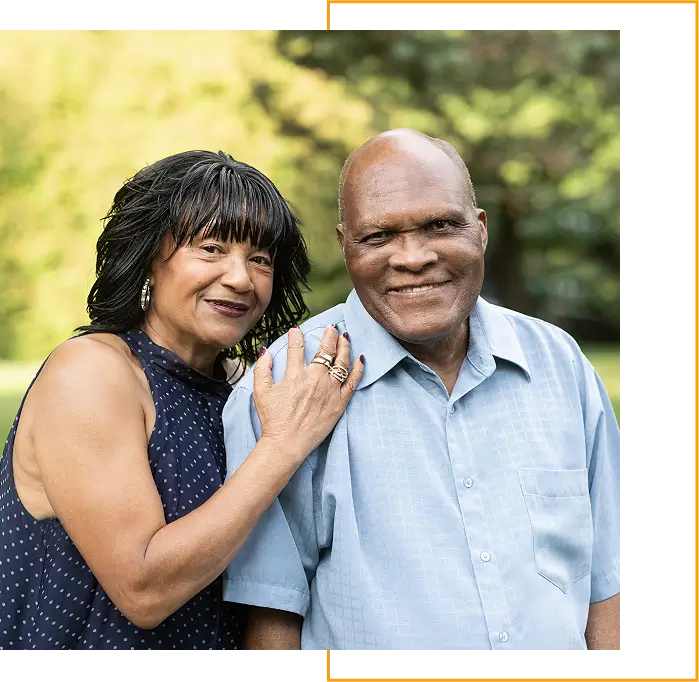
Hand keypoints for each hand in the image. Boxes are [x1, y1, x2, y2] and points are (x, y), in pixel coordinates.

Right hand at [252, 325, 363, 463]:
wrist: (288, 443)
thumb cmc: (273, 419)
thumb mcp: (261, 392)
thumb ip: (262, 369)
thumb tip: (265, 351)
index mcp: (295, 375)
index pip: (297, 347)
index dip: (296, 335)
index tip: (296, 329)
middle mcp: (315, 379)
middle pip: (326, 349)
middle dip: (329, 334)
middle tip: (331, 327)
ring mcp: (330, 390)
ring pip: (342, 361)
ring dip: (344, 346)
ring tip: (345, 337)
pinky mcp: (340, 402)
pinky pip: (353, 382)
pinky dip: (358, 368)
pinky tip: (360, 358)